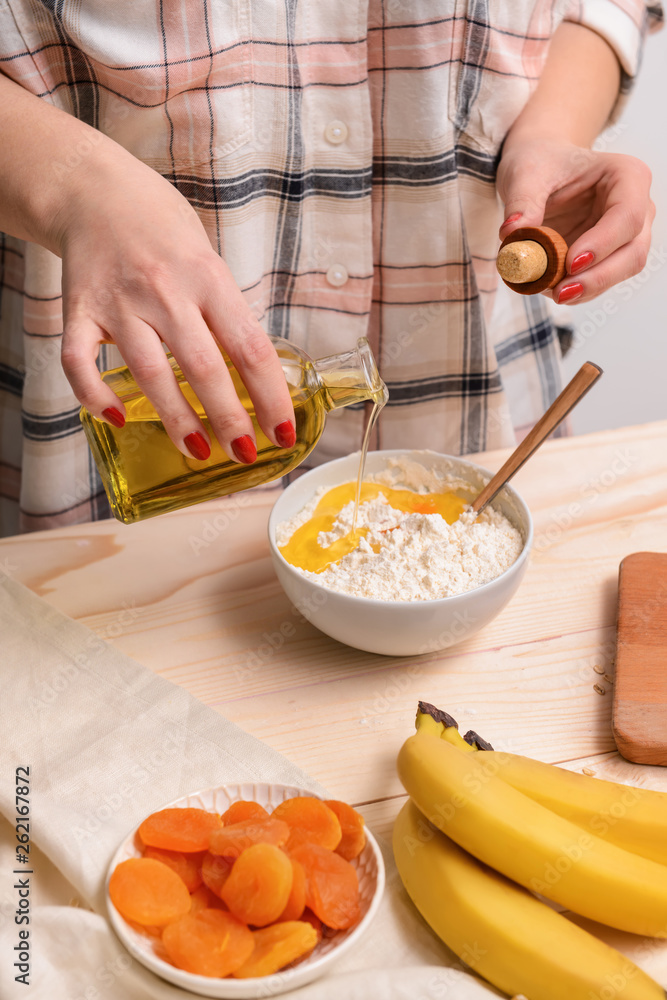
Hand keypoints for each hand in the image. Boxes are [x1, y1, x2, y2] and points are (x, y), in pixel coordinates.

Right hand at [55, 148, 294, 462]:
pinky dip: (95, 396)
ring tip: (196, 450)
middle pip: (203, 367)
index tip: (283, 433)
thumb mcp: (208, 259)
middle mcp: (165, 291)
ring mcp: (119, 303)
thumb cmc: (160, 228)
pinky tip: (117, 418)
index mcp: (208, 277)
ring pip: (150, 373)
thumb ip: (224, 311)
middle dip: (229, 419)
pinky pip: (79, 363)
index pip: (250, 347)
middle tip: (244, 454)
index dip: (271, 397)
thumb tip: (255, 374)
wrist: (94, 189)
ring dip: (176, 419)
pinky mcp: (79, 311)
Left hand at [496, 139, 653, 304]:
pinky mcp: (609, 256)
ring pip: (621, 271)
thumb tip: (511, 234)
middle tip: (560, 293)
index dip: (602, 244)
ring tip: (547, 290)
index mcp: (626, 176)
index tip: (570, 263)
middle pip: (633, 252)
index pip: (627, 216)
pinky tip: (548, 287)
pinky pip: (600, 280)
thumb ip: (521, 201)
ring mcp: (626, 235)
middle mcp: (637, 207)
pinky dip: (577, 290)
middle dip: (598, 277)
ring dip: (587, 289)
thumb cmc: (539, 163)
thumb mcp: (525, 173)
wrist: (540, 170)